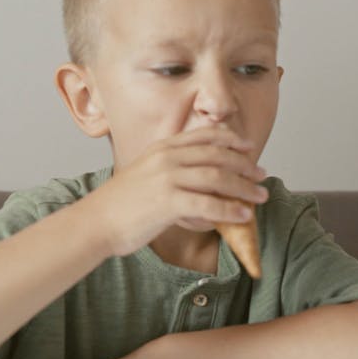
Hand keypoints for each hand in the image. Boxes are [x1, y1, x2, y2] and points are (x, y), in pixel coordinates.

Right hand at [94, 127, 267, 256]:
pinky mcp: (168, 201)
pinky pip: (209, 204)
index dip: (230, 139)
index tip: (248, 146)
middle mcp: (166, 158)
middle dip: (244, 165)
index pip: (204, 136)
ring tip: (260, 197)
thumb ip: (169, 170)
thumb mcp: (144, 175)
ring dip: (244, 187)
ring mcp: (167, 178)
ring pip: (217, 177)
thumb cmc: (120, 205)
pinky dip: (230, 210)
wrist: (96, 222)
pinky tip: (243, 216)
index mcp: (162, 148)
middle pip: (217, 155)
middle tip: (261, 175)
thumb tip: (196, 180)